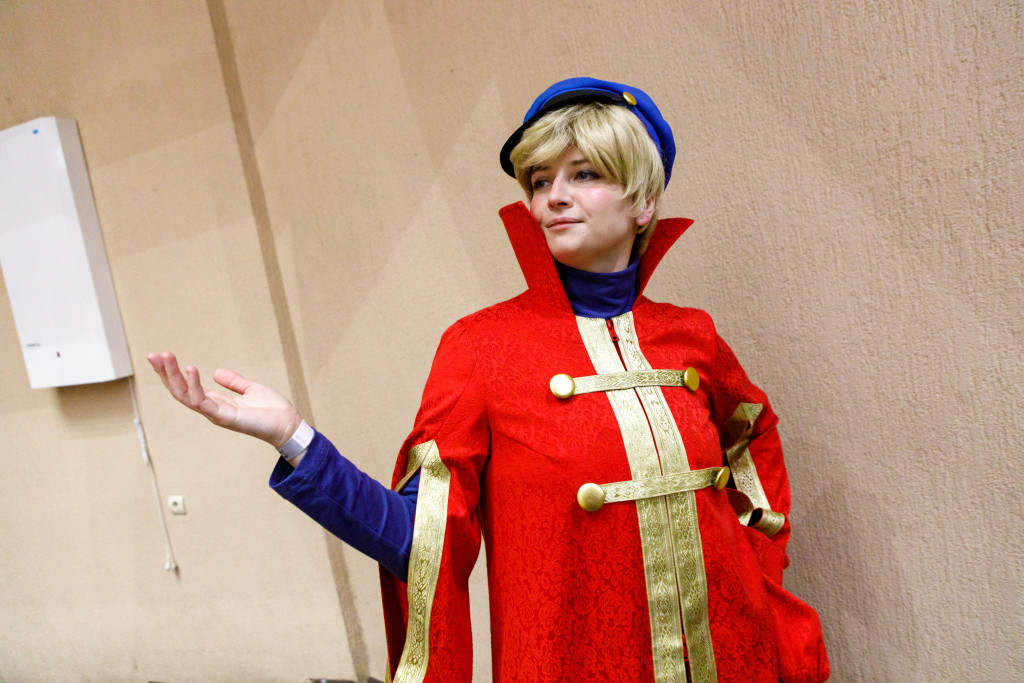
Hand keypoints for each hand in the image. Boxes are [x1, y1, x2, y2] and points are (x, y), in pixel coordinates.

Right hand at [146, 351, 301, 447]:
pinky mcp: (224, 417)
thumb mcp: (250, 389)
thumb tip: (216, 372)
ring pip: (185, 395)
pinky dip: (194, 385)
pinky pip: (202, 401)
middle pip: (180, 390)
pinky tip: (190, 369)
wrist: (287, 424)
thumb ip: (233, 382)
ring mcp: (216, 414)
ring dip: (173, 376)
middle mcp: (212, 408)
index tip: (160, 356)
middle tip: (152, 355)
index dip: (172, 373)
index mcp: (216, 401)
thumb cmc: (272, 411)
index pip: (187, 386)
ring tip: (165, 357)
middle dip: (165, 373)